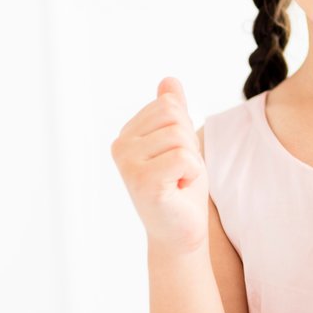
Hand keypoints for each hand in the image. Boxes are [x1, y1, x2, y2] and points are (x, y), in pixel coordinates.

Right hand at [110, 77, 208, 252]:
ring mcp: (128, 164)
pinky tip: (177, 190)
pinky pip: (185, 157)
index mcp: (127, 134)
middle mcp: (120, 146)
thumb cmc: (181, 186)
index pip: (169, 105)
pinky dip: (192, 174)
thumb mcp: (180, 141)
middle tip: (178, 171)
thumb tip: (168, 80)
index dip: (184, 131)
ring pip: (181, 137)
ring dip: (191, 161)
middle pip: (175, 117)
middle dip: (189, 144)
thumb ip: (173, 111)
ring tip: (177, 181)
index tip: (175, 157)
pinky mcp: (142, 182)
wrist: (181, 232)